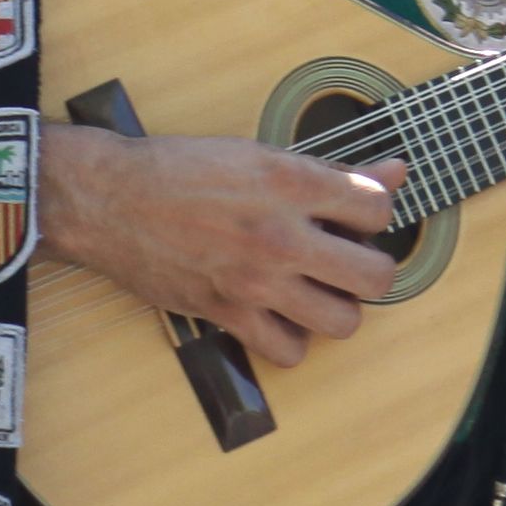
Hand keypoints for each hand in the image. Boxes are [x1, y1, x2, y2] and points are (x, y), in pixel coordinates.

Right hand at [35, 123, 405, 370]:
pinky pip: (289, 352)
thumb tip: (395, 171)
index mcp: (292, 181)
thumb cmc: (181, 170)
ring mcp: (256, 280)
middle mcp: (281, 234)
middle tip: (346, 261)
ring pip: (343, 322)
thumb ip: (333, 170)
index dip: (373, 213)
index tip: (354, 216)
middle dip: (370, 269)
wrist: (110, 199)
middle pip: (376, 276)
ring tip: (318, 290)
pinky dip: (291, 340)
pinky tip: (280, 315)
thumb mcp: (260, 153)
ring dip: (337, 309)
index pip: (379, 208)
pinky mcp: (228, 313)